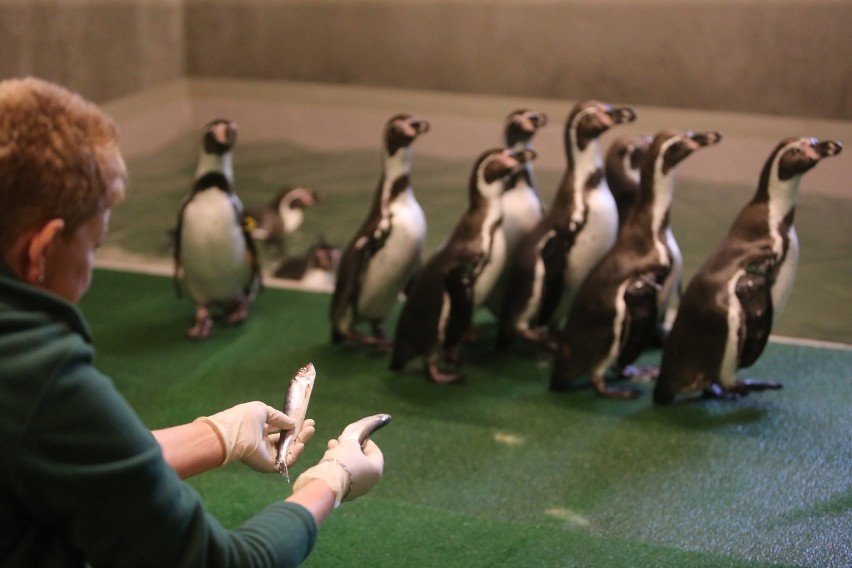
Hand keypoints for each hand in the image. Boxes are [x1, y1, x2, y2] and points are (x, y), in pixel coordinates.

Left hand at [195, 402, 313, 471]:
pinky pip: (286, 462)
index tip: (305, 419)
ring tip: (310, 430)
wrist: (234, 433)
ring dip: (301, 441)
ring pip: (288, 450)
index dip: (292, 425)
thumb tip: (293, 423)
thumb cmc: (244, 418)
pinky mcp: (269, 465)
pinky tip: (301, 444)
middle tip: (312, 425)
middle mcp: (263, 443)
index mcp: (259, 430)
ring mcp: (266, 455)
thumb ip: (279, 417)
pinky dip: (295, 454)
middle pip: (286, 440)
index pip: (279, 429)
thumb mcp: (263, 410)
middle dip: (300, 432)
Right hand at [293, 432, 383, 506]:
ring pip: (350, 467)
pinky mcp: (343, 492)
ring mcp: (356, 489)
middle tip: (340, 439)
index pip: (375, 452)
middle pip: (361, 459)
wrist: (327, 483)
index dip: (366, 441)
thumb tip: (353, 444)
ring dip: (341, 454)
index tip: (356, 436)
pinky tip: (327, 456)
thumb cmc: (344, 461)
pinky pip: (342, 475)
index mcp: (376, 470)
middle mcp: (369, 482)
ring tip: (331, 444)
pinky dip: (336, 465)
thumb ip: (354, 441)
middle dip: (350, 447)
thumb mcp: (351, 444)